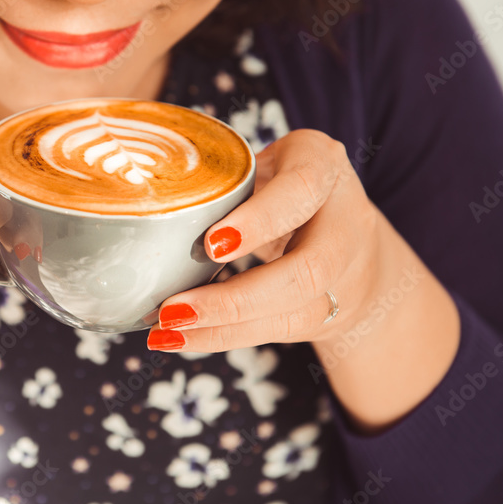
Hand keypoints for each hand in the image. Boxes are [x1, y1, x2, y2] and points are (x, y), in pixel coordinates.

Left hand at [148, 129, 388, 352]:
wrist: (350, 231)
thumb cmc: (280, 184)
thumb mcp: (259, 164)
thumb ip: (224, 183)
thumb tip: (153, 210)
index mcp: (322, 164)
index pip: (301, 191)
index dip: (259, 221)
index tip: (210, 246)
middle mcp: (347, 220)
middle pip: (308, 270)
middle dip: (236, 298)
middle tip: (173, 309)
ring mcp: (345, 272)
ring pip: (295, 311)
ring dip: (224, 328)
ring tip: (167, 331)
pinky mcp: (330, 311)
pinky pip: (280, 331)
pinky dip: (225, 337)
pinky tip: (182, 339)